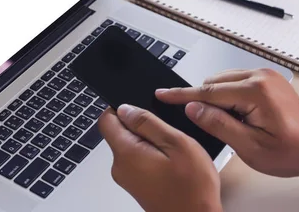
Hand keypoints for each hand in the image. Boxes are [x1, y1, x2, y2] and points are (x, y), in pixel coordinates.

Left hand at [99, 105, 221, 211]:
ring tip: (172, 151)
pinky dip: (152, 156)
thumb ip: (148, 123)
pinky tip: (170, 163)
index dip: (122, 109)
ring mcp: (127, 178)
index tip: (141, 109)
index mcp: (126, 153)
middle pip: (119, 133)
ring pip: (130, 147)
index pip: (106, 120)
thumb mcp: (176, 144)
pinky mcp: (136, 185)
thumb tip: (125, 108)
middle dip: (140, 127)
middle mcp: (120, 167)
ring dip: (149, 143)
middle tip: (166, 133)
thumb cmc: (192, 189)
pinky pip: (138, 161)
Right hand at [156, 69, 298, 181]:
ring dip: (219, 101)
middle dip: (207, 103)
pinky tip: (241, 115)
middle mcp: (259, 77)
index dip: (181, 95)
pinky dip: (229, 97)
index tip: (162, 94)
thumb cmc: (291, 151)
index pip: (207, 91)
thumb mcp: (249, 146)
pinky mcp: (265, 78)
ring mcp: (263, 75)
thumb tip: (193, 108)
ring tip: (237, 124)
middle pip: (213, 84)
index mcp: (255, 91)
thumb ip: (217, 124)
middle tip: (220, 127)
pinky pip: (234, 81)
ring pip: (222, 82)